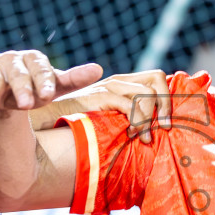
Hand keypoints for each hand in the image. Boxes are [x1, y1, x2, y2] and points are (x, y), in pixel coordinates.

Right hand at [0, 49, 103, 112]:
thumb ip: (74, 79)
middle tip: (26, 105)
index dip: (44, 81)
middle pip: (18, 74)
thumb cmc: (37, 88)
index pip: (41, 69)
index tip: (48, 96)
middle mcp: (13, 61)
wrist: (8, 94)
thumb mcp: (55, 86)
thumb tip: (98, 69)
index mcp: (34, 60)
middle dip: (21, 89)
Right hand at [34, 70, 172, 143]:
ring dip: (151, 117)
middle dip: (166, 105)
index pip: (156, 77)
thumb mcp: (109, 121)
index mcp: (122, 83)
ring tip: (143, 137)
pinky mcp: (99, 96)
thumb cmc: (78, 127)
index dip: (168, 98)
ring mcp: (108, 86)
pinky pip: (131, 104)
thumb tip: (153, 133)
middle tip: (164, 128)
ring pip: (147, 93)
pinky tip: (132, 135)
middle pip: (157, 79)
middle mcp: (117, 81)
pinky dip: (138, 121)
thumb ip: (128, 120)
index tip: (168, 122)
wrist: (47, 122)